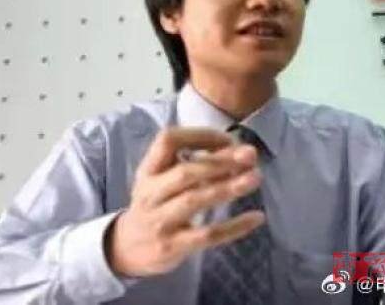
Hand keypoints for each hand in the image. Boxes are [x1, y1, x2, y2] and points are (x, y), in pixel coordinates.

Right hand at [106, 128, 264, 276]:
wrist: (127, 249)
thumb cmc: (157, 205)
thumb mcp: (163, 180)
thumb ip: (197, 164)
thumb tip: (242, 152)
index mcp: (149, 170)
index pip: (168, 141)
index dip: (200, 135)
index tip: (229, 140)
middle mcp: (150, 193)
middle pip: (185, 172)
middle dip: (221, 161)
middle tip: (250, 156)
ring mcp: (160, 221)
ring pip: (195, 200)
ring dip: (228, 187)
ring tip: (255, 177)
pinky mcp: (172, 246)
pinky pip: (207, 235)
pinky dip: (234, 226)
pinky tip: (257, 217)